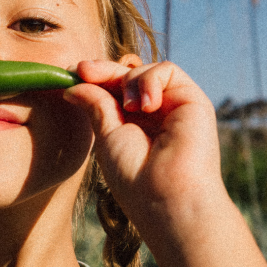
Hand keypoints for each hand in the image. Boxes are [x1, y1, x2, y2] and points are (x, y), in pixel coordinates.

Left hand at [65, 58, 229, 253]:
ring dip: (128, 81)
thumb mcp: (107, 136)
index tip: (73, 74)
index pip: (114, 91)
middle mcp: (155, 114)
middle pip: (129, 76)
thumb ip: (96, 105)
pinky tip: (146, 106)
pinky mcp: (193, 100)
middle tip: (83, 70)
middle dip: (104, 70)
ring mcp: (174, 106)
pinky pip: (167, 70)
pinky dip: (150, 80)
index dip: (95, 79)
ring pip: (146, 70)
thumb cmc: (134, 176)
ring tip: (128, 108)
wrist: (166, 196)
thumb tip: (74, 84)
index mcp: (134, 125)